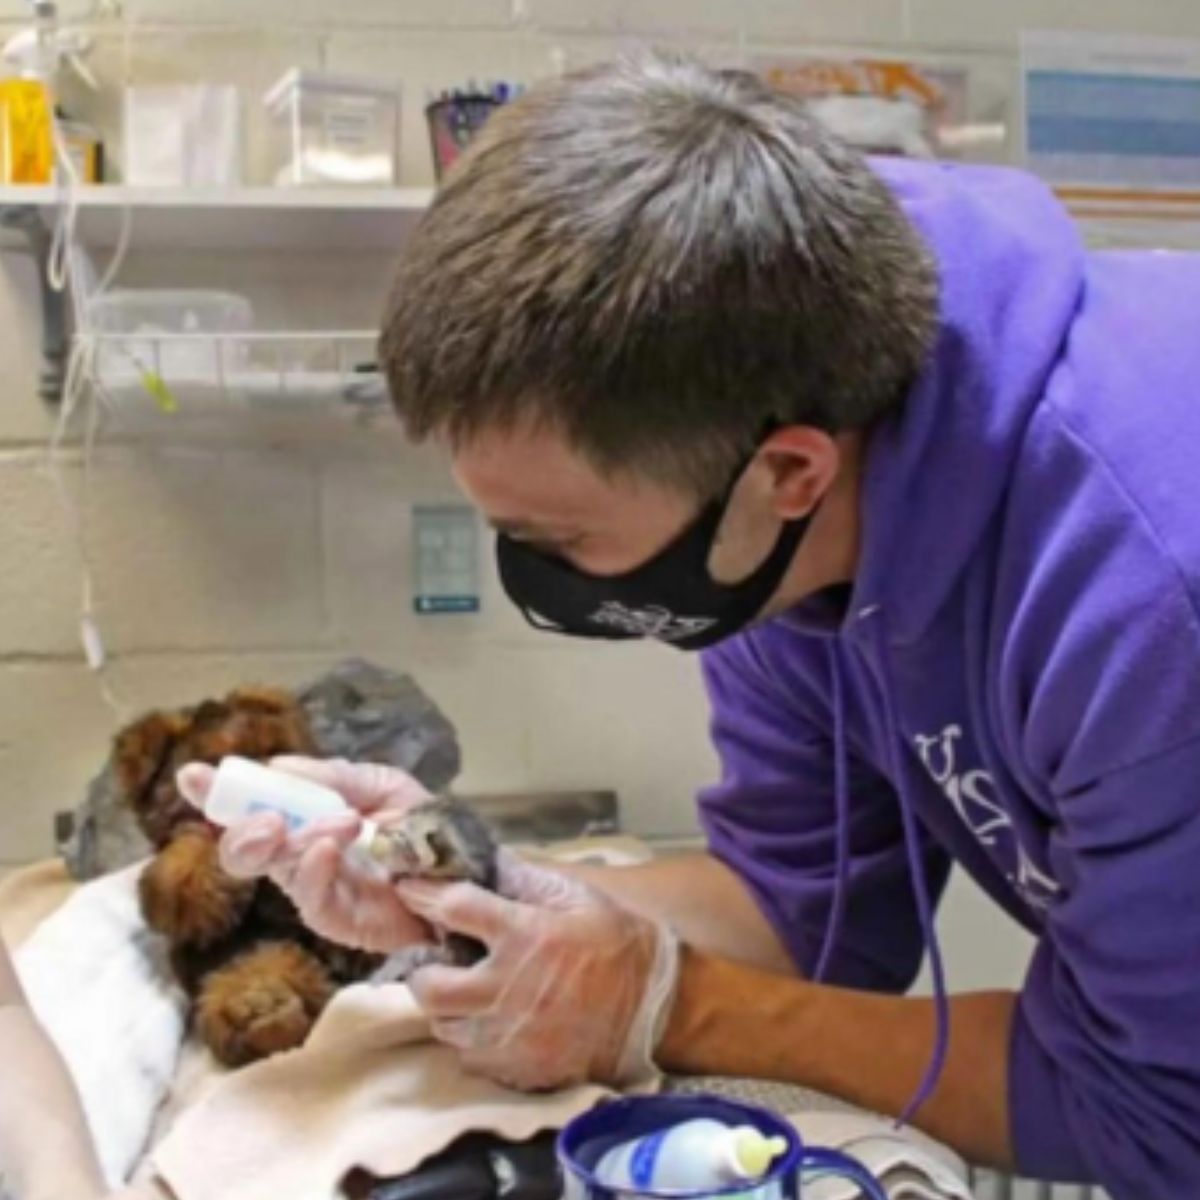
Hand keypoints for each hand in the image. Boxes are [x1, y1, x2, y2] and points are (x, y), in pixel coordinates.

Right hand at [176, 757, 433, 953]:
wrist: (467, 871)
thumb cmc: (424, 826)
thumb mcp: (383, 785)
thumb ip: (335, 777)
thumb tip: (279, 766)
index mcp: (305, 816)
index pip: (249, 805)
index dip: (216, 793)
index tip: (193, 776)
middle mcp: (300, 853)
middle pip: (243, 847)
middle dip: (243, 828)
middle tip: (270, 817)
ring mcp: (315, 889)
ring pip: (274, 869)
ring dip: (298, 839)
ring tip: (339, 824)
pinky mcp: (337, 919)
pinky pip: (310, 899)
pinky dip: (314, 869)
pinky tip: (331, 848)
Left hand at [398, 852, 679, 1090]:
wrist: (655, 1009)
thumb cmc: (615, 942)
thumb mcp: (577, 895)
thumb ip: (524, 876)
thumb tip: (481, 855)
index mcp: (525, 935)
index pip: (452, 908)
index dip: (423, 894)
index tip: (408, 888)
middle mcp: (507, 989)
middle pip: (429, 986)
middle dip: (424, 970)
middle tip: (439, 960)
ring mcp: (509, 1036)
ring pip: (444, 1026)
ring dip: (448, 1006)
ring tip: (469, 990)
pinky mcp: (516, 1070)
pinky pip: (469, 1057)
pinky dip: (472, 1038)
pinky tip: (492, 1020)